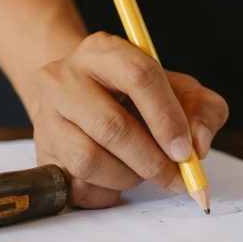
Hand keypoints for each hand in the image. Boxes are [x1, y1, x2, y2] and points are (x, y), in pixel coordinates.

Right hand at [31, 32, 228, 208]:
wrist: (82, 100)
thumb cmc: (137, 95)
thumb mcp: (179, 90)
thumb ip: (202, 110)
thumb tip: (198, 145)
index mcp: (102, 51)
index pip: (137, 75)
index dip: (166, 117)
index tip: (186, 150)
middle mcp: (64, 78)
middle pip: (111, 126)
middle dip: (151, 160)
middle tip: (176, 177)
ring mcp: (46, 116)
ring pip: (89, 159)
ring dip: (128, 177)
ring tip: (142, 170)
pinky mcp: (40, 152)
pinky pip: (77, 184)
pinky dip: (107, 191)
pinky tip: (117, 177)